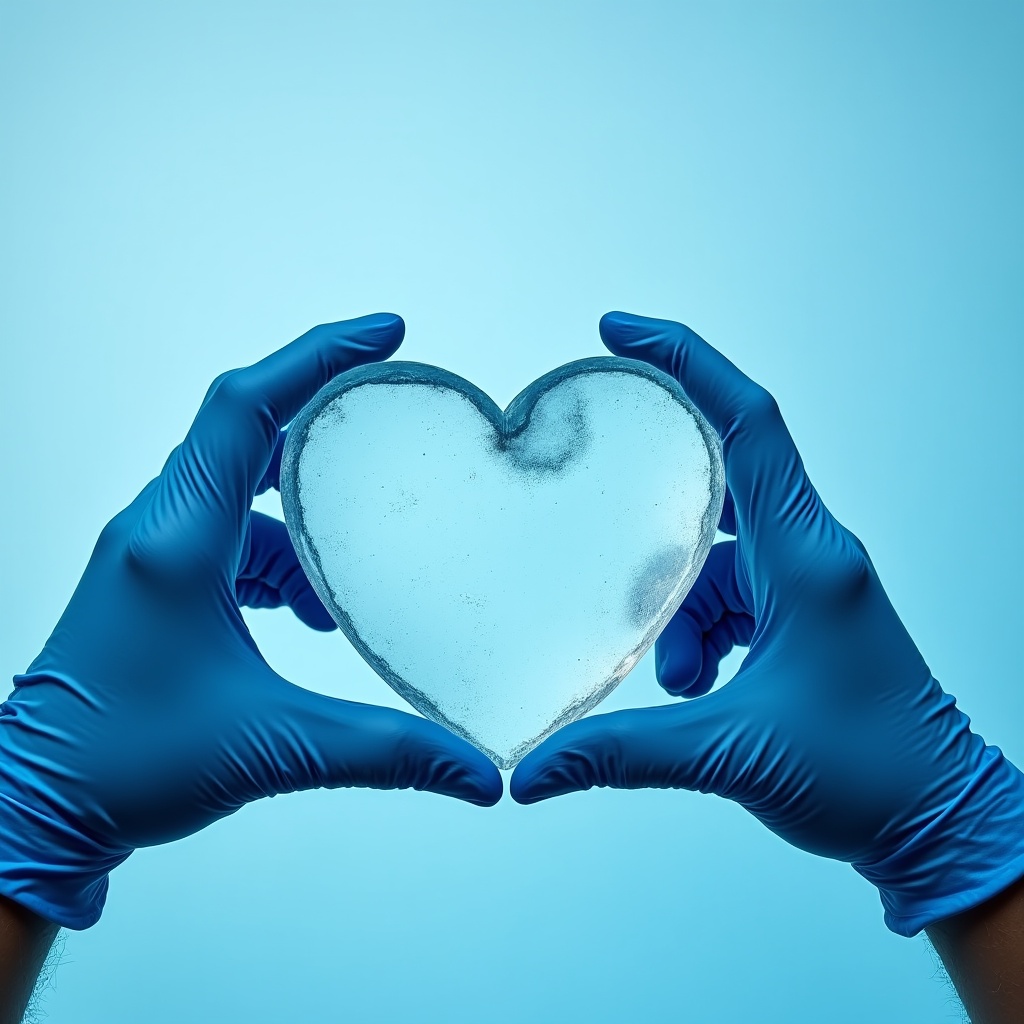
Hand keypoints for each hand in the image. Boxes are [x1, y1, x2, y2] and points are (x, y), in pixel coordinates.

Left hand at [0, 313, 500, 930]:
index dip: (318, 357)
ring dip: (299, 515)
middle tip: (385, 413)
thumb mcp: (272, 748)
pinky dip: (274, 554)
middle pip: (246, 433)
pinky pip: (225, 533)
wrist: (37, 807)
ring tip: (347, 570)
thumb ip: (386, 752)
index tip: (385, 334)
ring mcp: (150, 553)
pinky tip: (305, 607)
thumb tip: (474, 773)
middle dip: (321, 419)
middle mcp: (158, 531)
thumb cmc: (125, 767)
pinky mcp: (153, 582)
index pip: (249, 410)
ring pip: (238, 490)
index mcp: (178, 543)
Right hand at [511, 312, 1023, 938]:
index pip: (749, 425)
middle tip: (600, 509)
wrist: (936, 821)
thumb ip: (622, 752)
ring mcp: (806, 584)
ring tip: (678, 679)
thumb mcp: (730, 753)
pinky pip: (728, 596)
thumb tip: (536, 768)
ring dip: (678, 610)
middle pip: (717, 486)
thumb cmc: (869, 774)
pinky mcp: (799, 615)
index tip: (621, 333)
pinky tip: (694, 684)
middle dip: (656, 513)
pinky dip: (697, 632)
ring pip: (714, 558)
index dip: (687, 362)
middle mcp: (808, 554)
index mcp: (805, 557)